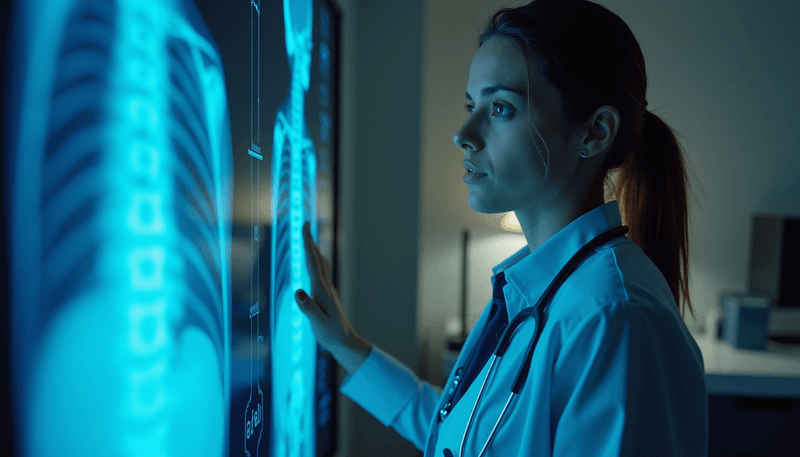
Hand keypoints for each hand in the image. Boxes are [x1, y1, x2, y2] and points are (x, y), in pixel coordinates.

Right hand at [295, 221, 369, 371]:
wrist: (345, 341)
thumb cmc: (331, 335)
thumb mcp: (318, 324)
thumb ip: (308, 308)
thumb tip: (298, 292)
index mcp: (321, 291)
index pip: (312, 263)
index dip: (307, 244)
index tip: (304, 228)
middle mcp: (325, 287)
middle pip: (317, 259)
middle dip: (310, 241)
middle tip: (305, 225)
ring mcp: (327, 290)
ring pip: (321, 265)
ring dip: (314, 250)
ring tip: (308, 239)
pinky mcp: (327, 295)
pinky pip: (321, 273)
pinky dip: (316, 262)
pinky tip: (314, 263)